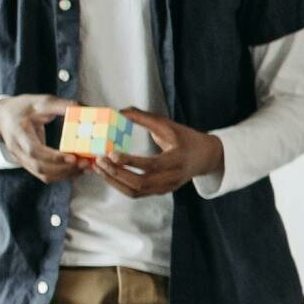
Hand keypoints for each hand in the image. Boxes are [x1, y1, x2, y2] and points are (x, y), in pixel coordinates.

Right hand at [0, 94, 87, 183]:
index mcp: (18, 133)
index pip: (33, 150)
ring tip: (85, 168)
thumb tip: (84, 109)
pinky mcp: (28, 164)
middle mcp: (18, 149)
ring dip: (65, 174)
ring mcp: (21, 159)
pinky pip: (44, 175)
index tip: (73, 157)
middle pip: (39, 167)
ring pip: (42, 175)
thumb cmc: (22, 107)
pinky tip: (76, 170)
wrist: (2, 116)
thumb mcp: (39, 102)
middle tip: (85, 163)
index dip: (53, 157)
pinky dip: (61, 176)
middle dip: (64, 168)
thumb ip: (60, 105)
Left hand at [89, 108, 220, 199]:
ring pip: (136, 191)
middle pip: (141, 183)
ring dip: (114, 181)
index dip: (131, 161)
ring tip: (99, 168)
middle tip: (99, 160)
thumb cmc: (186, 139)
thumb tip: (120, 111)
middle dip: (117, 173)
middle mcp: (173, 177)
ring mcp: (166, 187)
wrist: (205, 158)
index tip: (112, 153)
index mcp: (178, 159)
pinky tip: (108, 174)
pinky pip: (136, 193)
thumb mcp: (169, 125)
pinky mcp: (160, 192)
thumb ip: (144, 118)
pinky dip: (119, 185)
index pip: (152, 165)